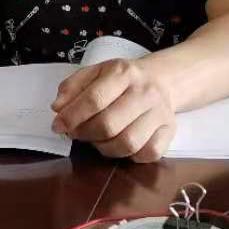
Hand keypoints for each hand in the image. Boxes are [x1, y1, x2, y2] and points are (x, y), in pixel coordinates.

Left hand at [51, 58, 176, 162]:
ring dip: (104, 148)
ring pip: (128, 143)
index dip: (71, 116)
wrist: (162, 80)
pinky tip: (120, 145)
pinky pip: (148, 154)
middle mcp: (144, 92)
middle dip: (85, 134)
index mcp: (123, 73)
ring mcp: (160, 113)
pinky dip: (130, 156)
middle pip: (109, 125)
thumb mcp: (97, 72)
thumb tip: (58, 108)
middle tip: (76, 134)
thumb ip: (73, 86)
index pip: (94, 99)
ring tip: (97, 140)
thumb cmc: (123, 79)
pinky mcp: (170, 131)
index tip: (58, 126)